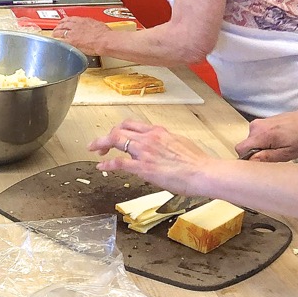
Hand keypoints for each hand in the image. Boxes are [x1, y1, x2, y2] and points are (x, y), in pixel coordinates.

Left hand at [51, 17, 109, 52]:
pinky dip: (58, 40)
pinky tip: (56, 42)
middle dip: (59, 25)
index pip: (71, 18)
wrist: (104, 40)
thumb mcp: (98, 25)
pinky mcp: (71, 41)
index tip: (64, 21)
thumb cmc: (104, 34)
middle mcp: (76, 25)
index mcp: (83, 20)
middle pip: (64, 23)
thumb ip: (92, 25)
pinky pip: (62, 40)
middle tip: (57, 27)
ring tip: (54, 34)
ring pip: (60, 30)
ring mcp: (73, 33)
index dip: (66, 20)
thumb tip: (92, 27)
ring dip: (56, 32)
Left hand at [87, 119, 213, 192]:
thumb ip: (165, 142)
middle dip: (106, 136)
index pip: (131, 124)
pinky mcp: (143, 167)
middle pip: (119, 130)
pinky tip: (101, 166)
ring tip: (94, 150)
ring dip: (102, 144)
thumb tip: (161, 147)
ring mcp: (144, 152)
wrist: (202, 172)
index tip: (114, 135)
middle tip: (99, 145)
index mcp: (157, 131)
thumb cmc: (196, 162)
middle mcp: (148, 138)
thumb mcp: (179, 143)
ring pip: (116, 140)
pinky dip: (107, 163)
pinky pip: (119, 162)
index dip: (119, 129)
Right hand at [236, 111, 297, 162]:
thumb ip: (267, 157)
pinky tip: (278, 140)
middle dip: (257, 153)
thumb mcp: (287, 153)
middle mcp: (255, 127)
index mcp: (260, 135)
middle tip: (275, 154)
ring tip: (278, 146)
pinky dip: (264, 141)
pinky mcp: (262, 121)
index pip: (240, 149)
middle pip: (246, 145)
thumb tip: (250, 161)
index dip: (248, 158)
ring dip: (261, 147)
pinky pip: (256, 136)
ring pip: (251, 141)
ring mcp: (258, 122)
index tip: (262, 161)